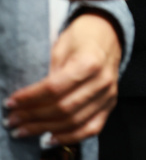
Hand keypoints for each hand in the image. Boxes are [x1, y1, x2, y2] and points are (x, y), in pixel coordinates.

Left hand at [5, 13, 120, 143]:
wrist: (108, 31)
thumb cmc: (82, 35)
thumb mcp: (62, 44)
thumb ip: (51, 71)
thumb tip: (31, 98)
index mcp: (90, 62)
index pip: (54, 88)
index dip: (30, 98)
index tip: (11, 102)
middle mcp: (102, 81)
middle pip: (62, 108)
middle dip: (33, 116)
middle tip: (13, 120)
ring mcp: (108, 94)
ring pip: (73, 121)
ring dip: (45, 128)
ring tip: (24, 130)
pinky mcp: (110, 103)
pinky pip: (91, 128)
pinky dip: (70, 137)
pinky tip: (51, 137)